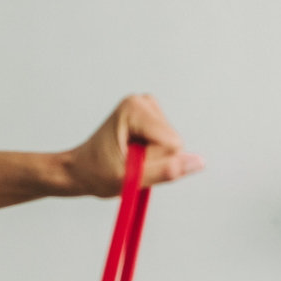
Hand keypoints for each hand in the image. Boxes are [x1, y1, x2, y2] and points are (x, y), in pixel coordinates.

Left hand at [63, 94, 203, 194]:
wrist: (81, 169)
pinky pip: (168, 144)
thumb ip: (166, 171)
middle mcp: (142, 101)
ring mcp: (148, 107)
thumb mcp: (130, 179)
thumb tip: (199, 163)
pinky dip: (153, 154)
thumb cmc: (97, 174)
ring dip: (153, 158)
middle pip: (173, 142)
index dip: (154, 163)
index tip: (130, 164)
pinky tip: (134, 153)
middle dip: (154, 160)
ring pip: (172, 145)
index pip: (172, 144)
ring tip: (128, 158)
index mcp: (134, 109)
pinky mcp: (152, 117)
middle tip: (128, 163)